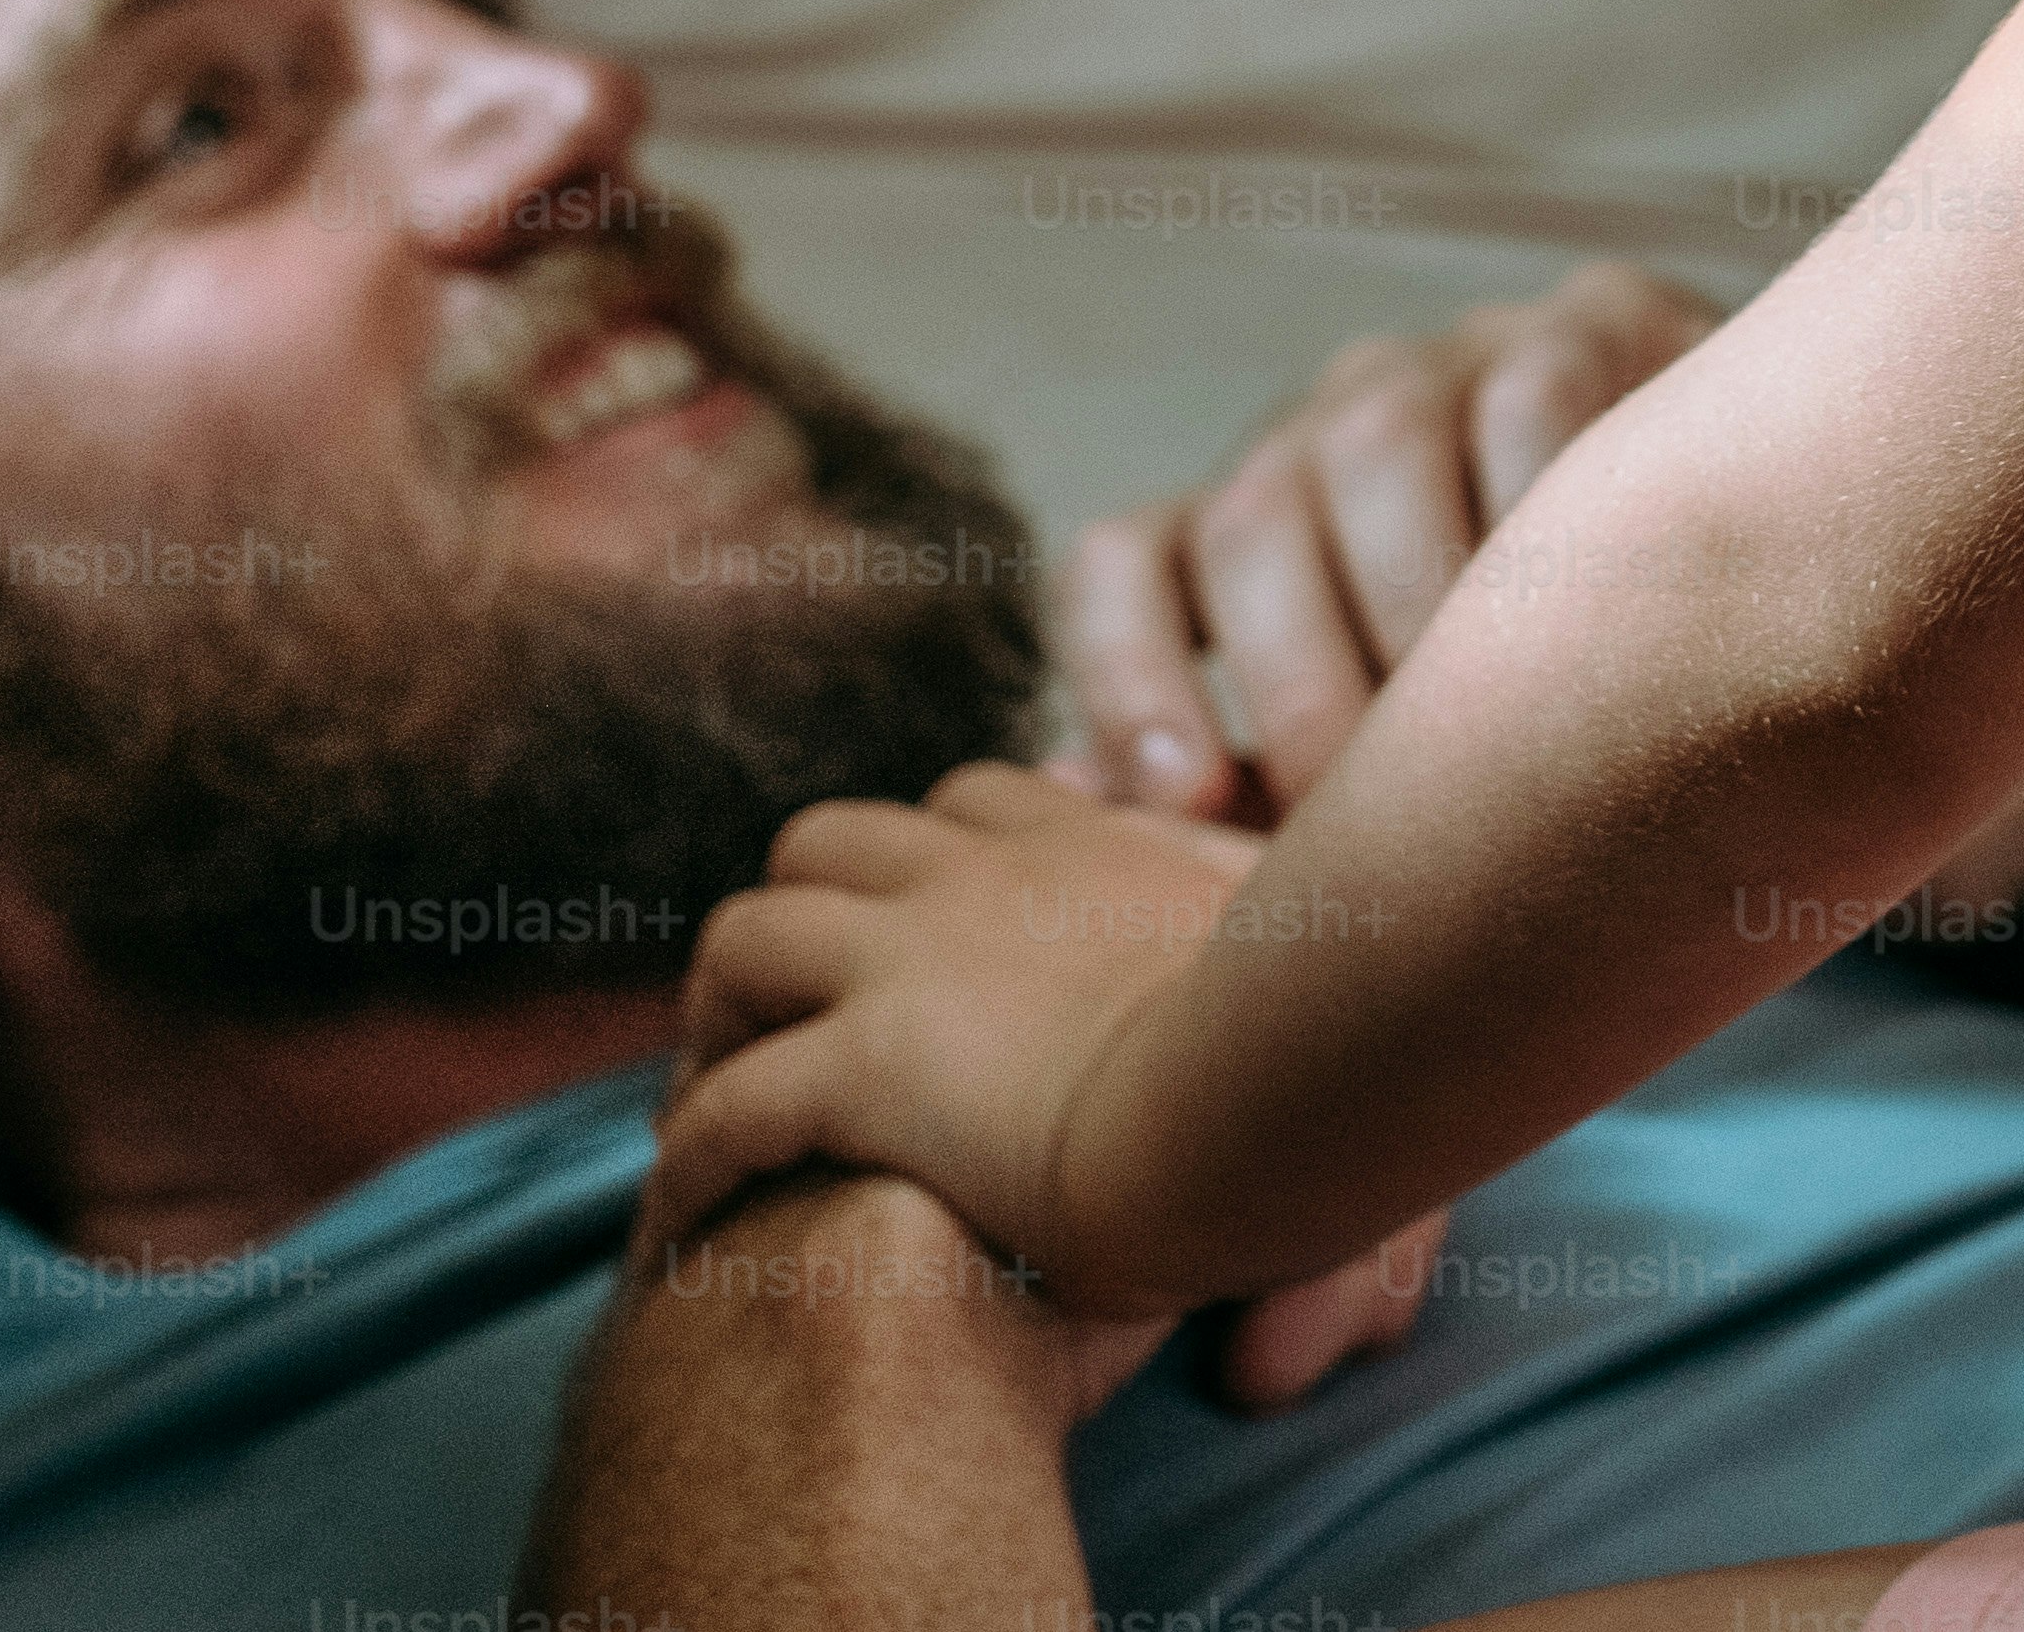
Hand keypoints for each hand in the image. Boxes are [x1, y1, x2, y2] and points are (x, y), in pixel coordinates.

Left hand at [657, 773, 1438, 1389]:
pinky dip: (691, 1160)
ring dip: (717, 1019)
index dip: (930, 863)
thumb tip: (1315, 927)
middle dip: (792, 918)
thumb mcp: (1327, 948)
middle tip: (785, 1021)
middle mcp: (985, 876)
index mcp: (1095, 844)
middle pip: (831, 842)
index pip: (978, 801)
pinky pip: (729, 1106)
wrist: (1282, 1094)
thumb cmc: (1336, 1041)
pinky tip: (687, 1222)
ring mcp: (912, 961)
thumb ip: (1308, 941)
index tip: (920, 936)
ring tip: (714, 1104)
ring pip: (744, 943)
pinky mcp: (866, 1065)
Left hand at [1057, 260, 1714, 817]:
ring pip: (1376, 444)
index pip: (1128, 559)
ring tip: (1488, 749)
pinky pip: (1535, 398)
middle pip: (1254, 514)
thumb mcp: (1399, 764)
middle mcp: (1336, 421)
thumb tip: (1070, 801)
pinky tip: (1601, 624)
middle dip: (1306, 687)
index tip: (1184, 801)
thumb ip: (1249, 792)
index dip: (1128, 674)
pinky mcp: (1600, 321)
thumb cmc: (1554, 716)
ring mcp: (1464, 358)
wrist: (1780, 608)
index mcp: (1259, 522)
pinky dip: (1552, 509)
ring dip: (1423, 607)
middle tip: (1378, 837)